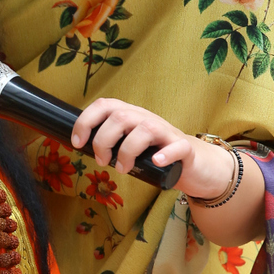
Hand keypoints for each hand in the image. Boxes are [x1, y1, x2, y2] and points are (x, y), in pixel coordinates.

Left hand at [71, 98, 234, 200]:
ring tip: (123, 168)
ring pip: (144, 129)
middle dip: (103, 141)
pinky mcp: (185, 149)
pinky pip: (177, 146)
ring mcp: (167, 133)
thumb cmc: (156, 155)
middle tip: (102, 161)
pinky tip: (156, 161)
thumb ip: (111, 142)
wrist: (195, 165)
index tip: (78, 143)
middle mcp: (147, 119)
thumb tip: (83, 148)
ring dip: (127, 151)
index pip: (104, 106)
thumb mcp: (130, 145)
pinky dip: (165, 154)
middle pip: (120, 117)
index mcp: (131, 116)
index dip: (86, 122)